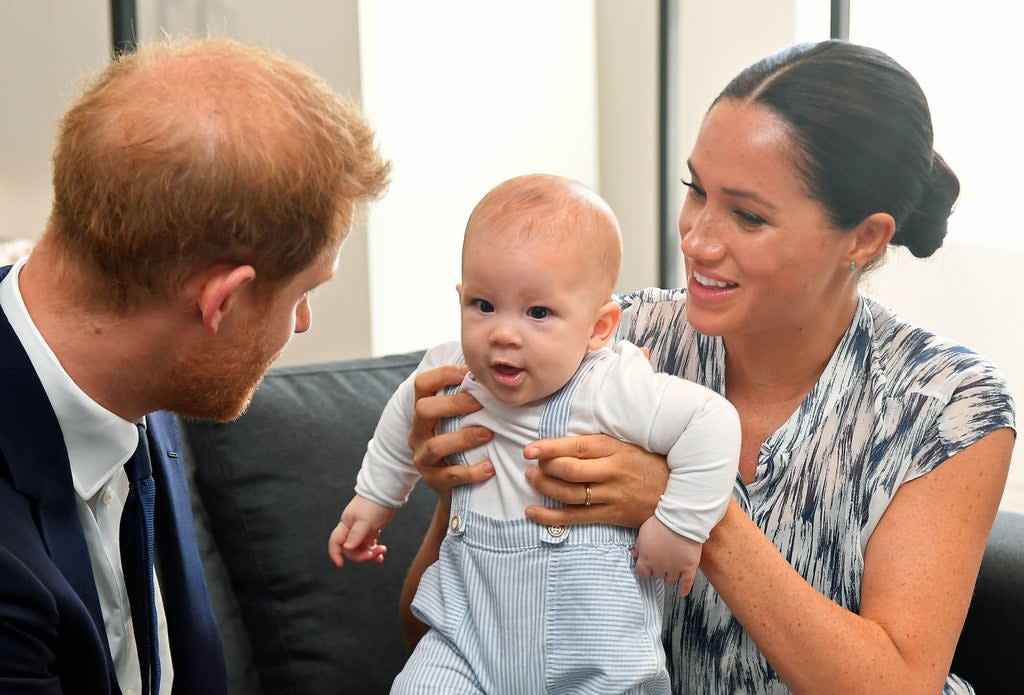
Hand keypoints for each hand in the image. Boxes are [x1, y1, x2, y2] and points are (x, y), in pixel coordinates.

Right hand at [328, 495, 393, 567]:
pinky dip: (375, 551)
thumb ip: (356, 535)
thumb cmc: (374, 505)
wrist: (386, 493)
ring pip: (361, 549)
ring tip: (381, 551)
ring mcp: (361, 531)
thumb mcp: (365, 521)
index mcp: (346, 525)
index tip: (341, 565)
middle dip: (361, 555)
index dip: (335, 554)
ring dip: (370, 554)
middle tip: (374, 553)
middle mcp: (351, 529)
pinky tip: (381, 554)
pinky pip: (370, 545)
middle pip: (350, 550)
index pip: (335, 542)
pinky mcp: (371, 531)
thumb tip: (347, 548)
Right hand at [408, 364, 494, 497]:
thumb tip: (492, 369)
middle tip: (480, 402)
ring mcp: (423, 458)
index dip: (443, 374)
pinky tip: (490, 467)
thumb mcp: (458, 419)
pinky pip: (450, 475)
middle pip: (423, 410)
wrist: (456, 488)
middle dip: (453, 404)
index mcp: (423, 412)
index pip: (422, 384)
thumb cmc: (462, 444)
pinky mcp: (434, 481)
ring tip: (489, 433)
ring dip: (464, 438)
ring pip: (436, 445)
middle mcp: (418, 433)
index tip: (468, 372)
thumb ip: (468, 397)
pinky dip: (471, 471)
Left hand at [522, 434, 668, 527]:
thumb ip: (598, 444)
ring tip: (531, 480)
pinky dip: (551, 516)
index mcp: (614, 449)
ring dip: (544, 487)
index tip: (529, 449)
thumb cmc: (649, 464)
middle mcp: (612, 472)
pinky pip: (575, 518)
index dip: (549, 448)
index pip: (576, 446)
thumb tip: (563, 442)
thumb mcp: (627, 445)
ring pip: (569, 494)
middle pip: (569, 471)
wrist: (679, 494)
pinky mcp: (611, 516)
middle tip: (531, 465)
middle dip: (544, 468)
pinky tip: (533, 512)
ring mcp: (612, 496)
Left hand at [634, 516, 701, 595]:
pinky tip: (683, 592)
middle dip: (658, 570)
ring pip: (670, 580)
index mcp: (647, 559)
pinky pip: (687, 582)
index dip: (645, 570)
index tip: (647, 568)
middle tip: (661, 564)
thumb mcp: (644, 531)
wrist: (680, 520)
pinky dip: (685, 588)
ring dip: (670, 576)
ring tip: (671, 571)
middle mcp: (660, 567)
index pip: (642, 573)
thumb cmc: (661, 523)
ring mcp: (675, 568)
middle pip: (657, 575)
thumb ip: (639, 545)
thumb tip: (635, 554)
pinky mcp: (689, 567)